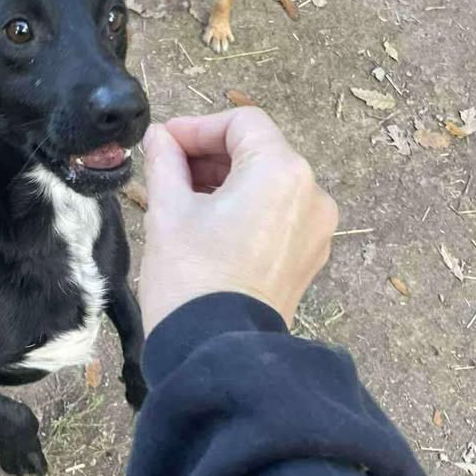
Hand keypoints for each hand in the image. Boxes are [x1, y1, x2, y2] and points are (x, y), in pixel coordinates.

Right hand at [138, 108, 337, 334]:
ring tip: (181, 199)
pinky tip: (207, 226)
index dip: (196, 127)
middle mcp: (311, 195)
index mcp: (282, 173)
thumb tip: (160, 138)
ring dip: (224, 182)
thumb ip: (165, 162)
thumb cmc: (192, 280)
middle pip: (258, 151)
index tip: (163, 143)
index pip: (242, 123)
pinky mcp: (307, 258)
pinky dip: (244, 209)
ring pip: (267, 184)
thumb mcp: (168, 211)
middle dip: (209, 155)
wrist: (216, 352)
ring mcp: (315, 230)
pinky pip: (277, 216)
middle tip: (164, 169)